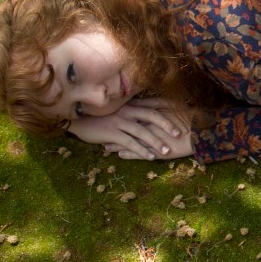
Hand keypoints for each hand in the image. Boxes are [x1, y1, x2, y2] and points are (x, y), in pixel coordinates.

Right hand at [68, 99, 193, 160]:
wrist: (78, 119)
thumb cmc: (100, 116)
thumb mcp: (118, 111)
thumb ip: (132, 113)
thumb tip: (148, 118)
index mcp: (131, 104)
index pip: (153, 104)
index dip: (168, 107)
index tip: (183, 112)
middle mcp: (127, 111)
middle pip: (152, 116)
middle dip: (167, 125)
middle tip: (180, 134)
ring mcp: (119, 121)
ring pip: (142, 132)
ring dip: (156, 142)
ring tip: (167, 151)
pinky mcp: (112, 133)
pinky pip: (130, 142)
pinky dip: (141, 150)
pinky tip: (150, 157)